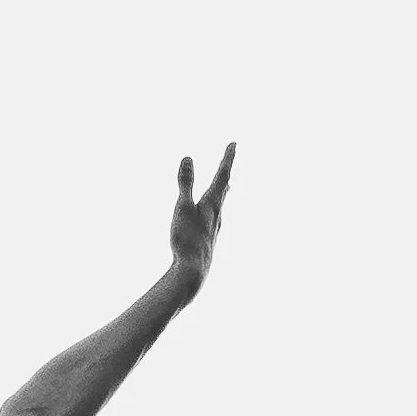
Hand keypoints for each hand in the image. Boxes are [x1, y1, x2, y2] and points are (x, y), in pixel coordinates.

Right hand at [169, 143, 235, 292]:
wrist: (193, 272)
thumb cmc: (187, 239)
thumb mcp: (182, 207)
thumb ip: (185, 183)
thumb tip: (188, 158)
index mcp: (213, 204)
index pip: (223, 175)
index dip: (228, 158)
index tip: (234, 143)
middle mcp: (217, 215)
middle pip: (224, 189)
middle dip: (226, 173)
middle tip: (230, 162)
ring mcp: (214, 228)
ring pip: (221, 205)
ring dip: (222, 192)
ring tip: (226, 187)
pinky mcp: (208, 240)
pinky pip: (213, 218)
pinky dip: (214, 209)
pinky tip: (212, 220)